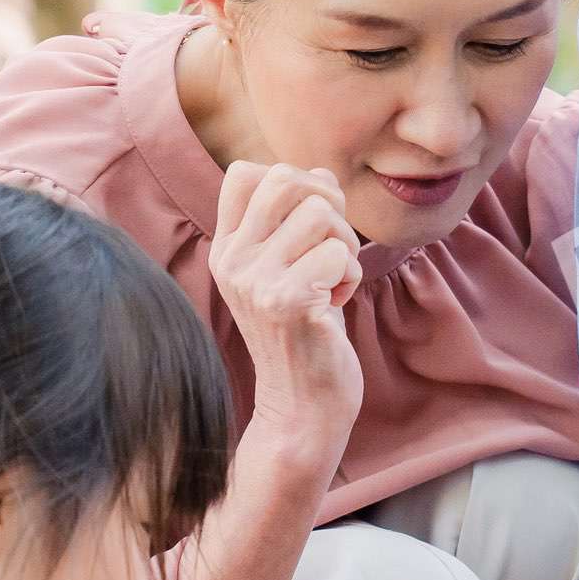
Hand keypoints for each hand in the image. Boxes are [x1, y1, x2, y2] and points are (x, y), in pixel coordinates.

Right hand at [210, 160, 364, 458]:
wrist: (302, 406)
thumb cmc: (306, 334)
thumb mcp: (292, 270)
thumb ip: (299, 221)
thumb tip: (322, 175)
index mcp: (228, 249)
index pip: (244, 173)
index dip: (293, 181)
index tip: (309, 222)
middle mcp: (232, 261)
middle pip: (287, 179)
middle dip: (328, 204)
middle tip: (333, 246)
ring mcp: (255, 281)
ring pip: (321, 213)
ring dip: (345, 244)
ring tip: (334, 281)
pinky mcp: (286, 302)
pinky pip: (338, 253)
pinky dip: (351, 275)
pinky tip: (337, 304)